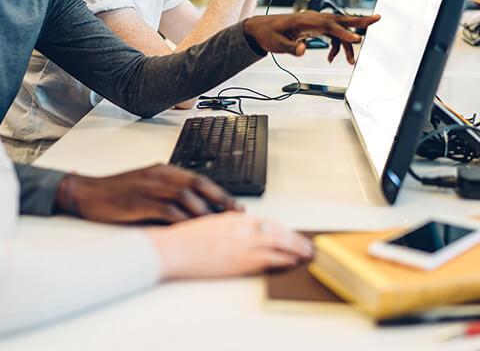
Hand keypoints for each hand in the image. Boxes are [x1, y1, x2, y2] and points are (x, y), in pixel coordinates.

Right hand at [54, 164, 242, 222]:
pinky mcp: (139, 202)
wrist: (86, 193)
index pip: (199, 178)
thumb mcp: (146, 186)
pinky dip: (182, 219)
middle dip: (220, 200)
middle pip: (198, 185)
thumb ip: (168, 193)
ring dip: (204, 211)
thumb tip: (195, 210)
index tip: (235, 204)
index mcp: (163, 170)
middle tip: (235, 214)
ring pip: (186, 197)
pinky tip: (192, 229)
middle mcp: (160, 176)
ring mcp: (149, 187)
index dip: (220, 192)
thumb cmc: (117, 193)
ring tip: (218, 225)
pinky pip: (167, 210)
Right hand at [146, 212, 313, 278]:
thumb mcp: (210, 224)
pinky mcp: (239, 260)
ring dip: (295, 248)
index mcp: (233, 217)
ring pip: (278, 243)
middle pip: (277, 230)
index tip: (291, 233)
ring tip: (306, 253)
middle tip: (307, 243)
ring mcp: (241, 243)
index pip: (266, 221)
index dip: (282, 228)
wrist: (172, 248)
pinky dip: (283, 259)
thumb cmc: (184, 239)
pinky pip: (269, 258)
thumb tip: (243, 228)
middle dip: (294, 237)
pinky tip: (292, 261)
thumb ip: (229, 225)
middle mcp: (241, 228)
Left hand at [242, 11, 380, 63]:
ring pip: (339, 30)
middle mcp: (314, 18)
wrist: (261, 29)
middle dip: (360, 21)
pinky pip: (332, 35)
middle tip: (378, 18)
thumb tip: (304, 50)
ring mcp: (316, 22)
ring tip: (350, 62)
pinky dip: (336, 46)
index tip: (358, 39)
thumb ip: (291, 48)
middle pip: (341, 19)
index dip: (344, 32)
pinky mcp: (316, 27)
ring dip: (346, 45)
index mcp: (306, 21)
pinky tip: (331, 59)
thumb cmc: (269, 34)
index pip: (330, 26)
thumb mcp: (277, 44)